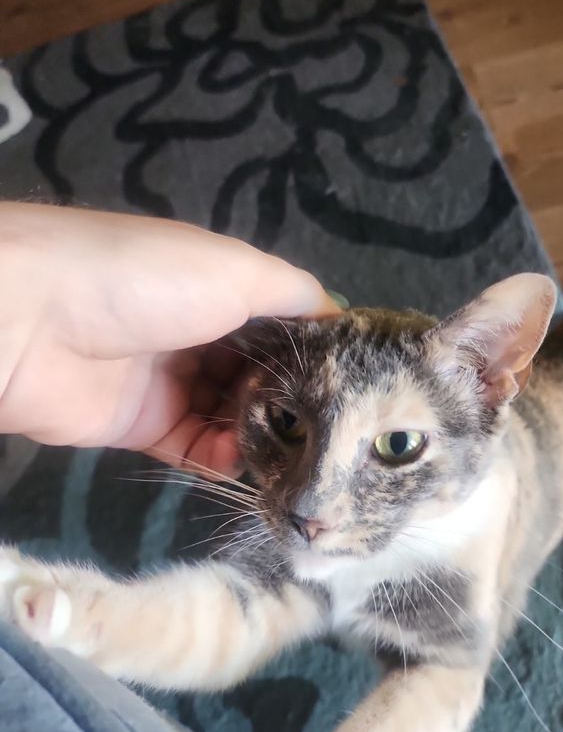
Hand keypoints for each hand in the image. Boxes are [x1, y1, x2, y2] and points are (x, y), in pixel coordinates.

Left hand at [0, 203, 337, 475]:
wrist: (33, 321)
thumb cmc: (148, 280)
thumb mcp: (236, 270)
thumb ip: (294, 295)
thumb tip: (342, 318)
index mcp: (221, 284)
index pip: (285, 320)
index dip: (319, 348)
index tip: (360, 381)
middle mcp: (201, 330)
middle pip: (263, 372)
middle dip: (295, 398)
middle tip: (333, 429)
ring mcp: (172, 379)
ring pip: (234, 414)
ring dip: (264, 433)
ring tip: (295, 452)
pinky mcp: (143, 425)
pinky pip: (196, 447)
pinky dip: (223, 456)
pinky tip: (243, 462)